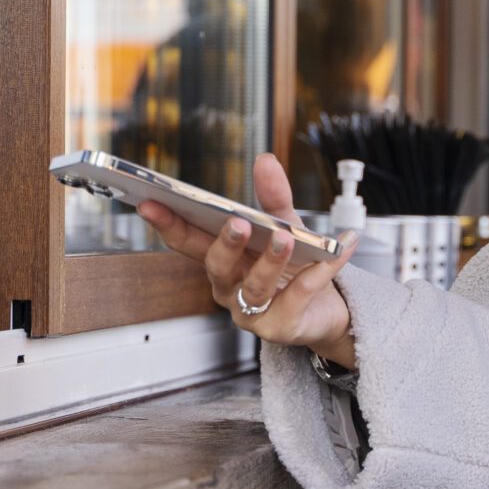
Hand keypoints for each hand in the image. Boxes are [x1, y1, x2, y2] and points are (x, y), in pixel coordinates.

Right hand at [138, 152, 357, 366]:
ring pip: (254, 286)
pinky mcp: (280, 327)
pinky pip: (297, 297)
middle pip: (216, 266)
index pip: (188, 241)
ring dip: (270, 261)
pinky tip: (337, 252)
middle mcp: (230, 287)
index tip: (151, 201)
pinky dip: (318, 273)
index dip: (168, 223)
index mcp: (223, 258)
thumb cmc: (297, 266)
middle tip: (238, 223)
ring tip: (286, 239)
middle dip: (225, 244)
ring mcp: (252, 311)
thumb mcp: (286, 225)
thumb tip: (265, 160)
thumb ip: (274, 197)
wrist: (331, 307)